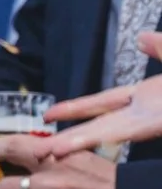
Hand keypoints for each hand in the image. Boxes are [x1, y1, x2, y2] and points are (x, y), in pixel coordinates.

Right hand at [46, 37, 161, 154]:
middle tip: (39, 149)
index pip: (103, 102)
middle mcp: (145, 112)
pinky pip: (132, 132)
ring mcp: (152, 120)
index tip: (48, 116)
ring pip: (111, 133)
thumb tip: (142, 37)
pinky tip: (91, 145)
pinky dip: (107, 138)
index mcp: (148, 96)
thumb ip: (159, 48)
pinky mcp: (159, 124)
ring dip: (82, 142)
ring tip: (54, 150)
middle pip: (99, 126)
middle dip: (68, 136)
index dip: (74, 109)